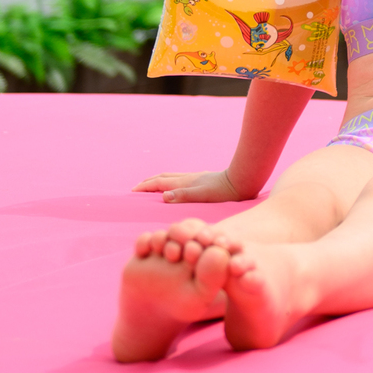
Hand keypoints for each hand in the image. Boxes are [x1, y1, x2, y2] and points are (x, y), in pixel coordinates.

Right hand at [131, 170, 249, 202]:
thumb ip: (183, 195)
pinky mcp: (201, 179)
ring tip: (151, 185)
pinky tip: (175, 186)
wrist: (240, 181)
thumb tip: (163, 196)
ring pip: (170, 176)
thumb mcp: (203, 196)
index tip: (132, 192)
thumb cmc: (223, 192)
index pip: (159, 183)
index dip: (145, 187)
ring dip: (157, 180)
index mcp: (184, 182)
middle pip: (162, 177)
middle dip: (148, 182)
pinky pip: (179, 178)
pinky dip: (169, 181)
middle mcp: (187, 178)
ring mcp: (194, 177)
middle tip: (137, 188)